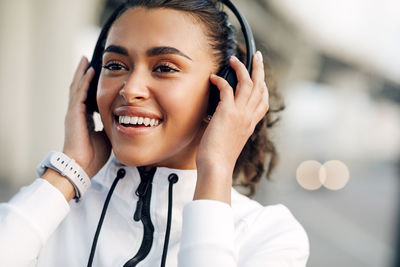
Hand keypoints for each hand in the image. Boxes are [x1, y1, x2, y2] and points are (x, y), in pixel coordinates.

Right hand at [63, 56, 110, 177]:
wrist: (82, 165)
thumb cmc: (94, 155)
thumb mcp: (106, 137)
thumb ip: (111, 127)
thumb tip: (122, 121)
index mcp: (84, 119)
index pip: (86, 97)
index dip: (90, 85)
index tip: (96, 74)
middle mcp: (77, 113)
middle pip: (79, 88)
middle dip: (84, 74)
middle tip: (87, 60)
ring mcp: (74, 112)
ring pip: (77, 87)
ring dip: (82, 72)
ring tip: (85, 59)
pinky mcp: (74, 114)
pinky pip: (80, 93)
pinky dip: (84, 81)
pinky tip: (90, 71)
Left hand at [194, 51, 268, 202]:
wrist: (216, 167)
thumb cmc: (219, 157)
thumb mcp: (230, 139)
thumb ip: (229, 126)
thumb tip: (217, 118)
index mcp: (251, 124)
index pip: (263, 101)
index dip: (262, 86)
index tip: (259, 76)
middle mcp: (249, 117)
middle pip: (260, 87)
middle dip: (259, 69)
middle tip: (257, 56)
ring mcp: (240, 114)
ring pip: (247, 83)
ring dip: (241, 68)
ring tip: (234, 59)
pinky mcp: (227, 113)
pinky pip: (227, 89)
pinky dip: (220, 80)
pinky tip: (213, 77)